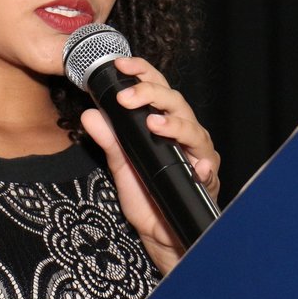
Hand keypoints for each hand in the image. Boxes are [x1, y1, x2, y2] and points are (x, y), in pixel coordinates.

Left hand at [80, 56, 219, 273]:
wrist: (159, 232)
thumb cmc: (145, 194)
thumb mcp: (121, 165)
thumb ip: (108, 140)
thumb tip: (90, 115)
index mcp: (164, 124)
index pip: (156, 89)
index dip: (142, 73)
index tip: (121, 66)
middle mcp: (184, 134)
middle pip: (175, 102)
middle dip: (151, 94)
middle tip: (127, 98)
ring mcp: (197, 155)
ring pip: (194, 130)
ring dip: (174, 124)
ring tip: (155, 124)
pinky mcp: (207, 179)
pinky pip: (208, 169)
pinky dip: (202, 165)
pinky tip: (195, 164)